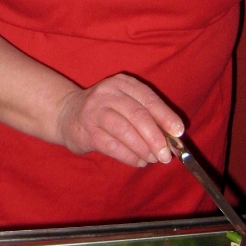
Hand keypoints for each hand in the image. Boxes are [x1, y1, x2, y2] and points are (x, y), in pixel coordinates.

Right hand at [55, 74, 184, 167]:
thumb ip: (147, 116)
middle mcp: (107, 93)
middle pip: (138, 115)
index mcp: (122, 84)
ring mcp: (94, 111)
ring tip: (152, 159)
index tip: (179, 132)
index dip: (166, 116)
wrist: (66, 114)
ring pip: (125, 131)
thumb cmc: (105, 112)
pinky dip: (129, 156)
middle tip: (166, 155)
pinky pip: (112, 146)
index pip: (148, 99)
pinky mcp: (86, 130)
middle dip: (156, 137)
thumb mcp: (125, 104)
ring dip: (143, 149)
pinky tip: (138, 161)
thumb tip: (172, 137)